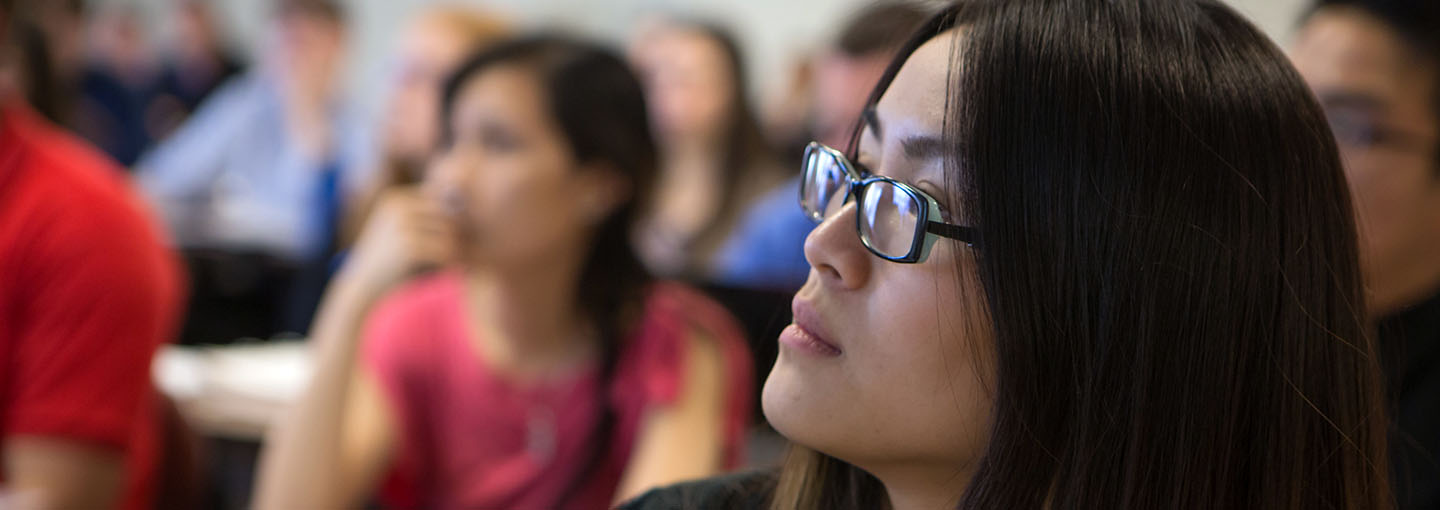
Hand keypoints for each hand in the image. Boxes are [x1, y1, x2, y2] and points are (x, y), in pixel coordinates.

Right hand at [338, 187, 456, 297]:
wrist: (364, 285)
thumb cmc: (388, 259)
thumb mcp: (402, 230)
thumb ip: (425, 215)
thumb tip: (459, 201)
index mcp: (396, 198)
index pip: (438, 202)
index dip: (447, 221)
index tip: (449, 240)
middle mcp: (398, 207)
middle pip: (446, 215)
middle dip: (454, 234)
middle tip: (456, 252)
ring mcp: (402, 225)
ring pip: (448, 233)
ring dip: (454, 249)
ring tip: (451, 261)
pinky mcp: (409, 247)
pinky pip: (444, 250)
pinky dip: (449, 261)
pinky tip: (446, 269)